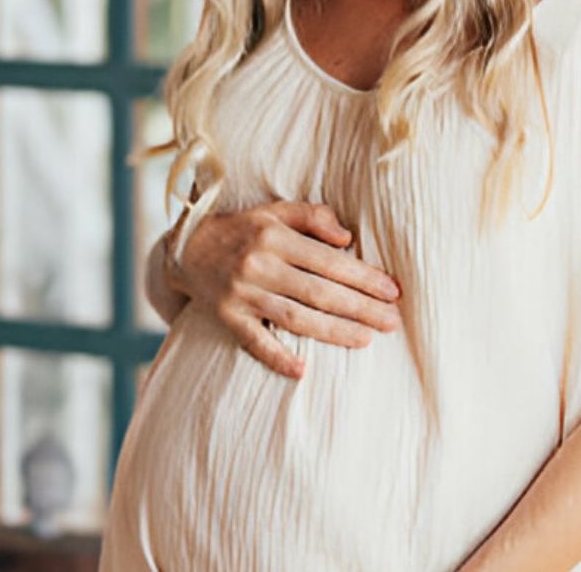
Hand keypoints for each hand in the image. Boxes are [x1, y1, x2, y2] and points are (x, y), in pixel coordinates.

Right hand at [167, 200, 403, 378]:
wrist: (187, 249)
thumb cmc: (242, 229)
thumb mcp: (274, 211)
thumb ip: (312, 217)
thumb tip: (347, 239)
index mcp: (273, 236)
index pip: (328, 261)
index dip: (363, 277)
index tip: (392, 291)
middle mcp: (258, 265)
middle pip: (318, 292)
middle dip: (360, 308)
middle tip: (392, 321)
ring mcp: (242, 294)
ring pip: (295, 318)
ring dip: (334, 332)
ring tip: (367, 339)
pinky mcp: (227, 318)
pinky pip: (254, 342)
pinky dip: (277, 357)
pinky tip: (302, 370)